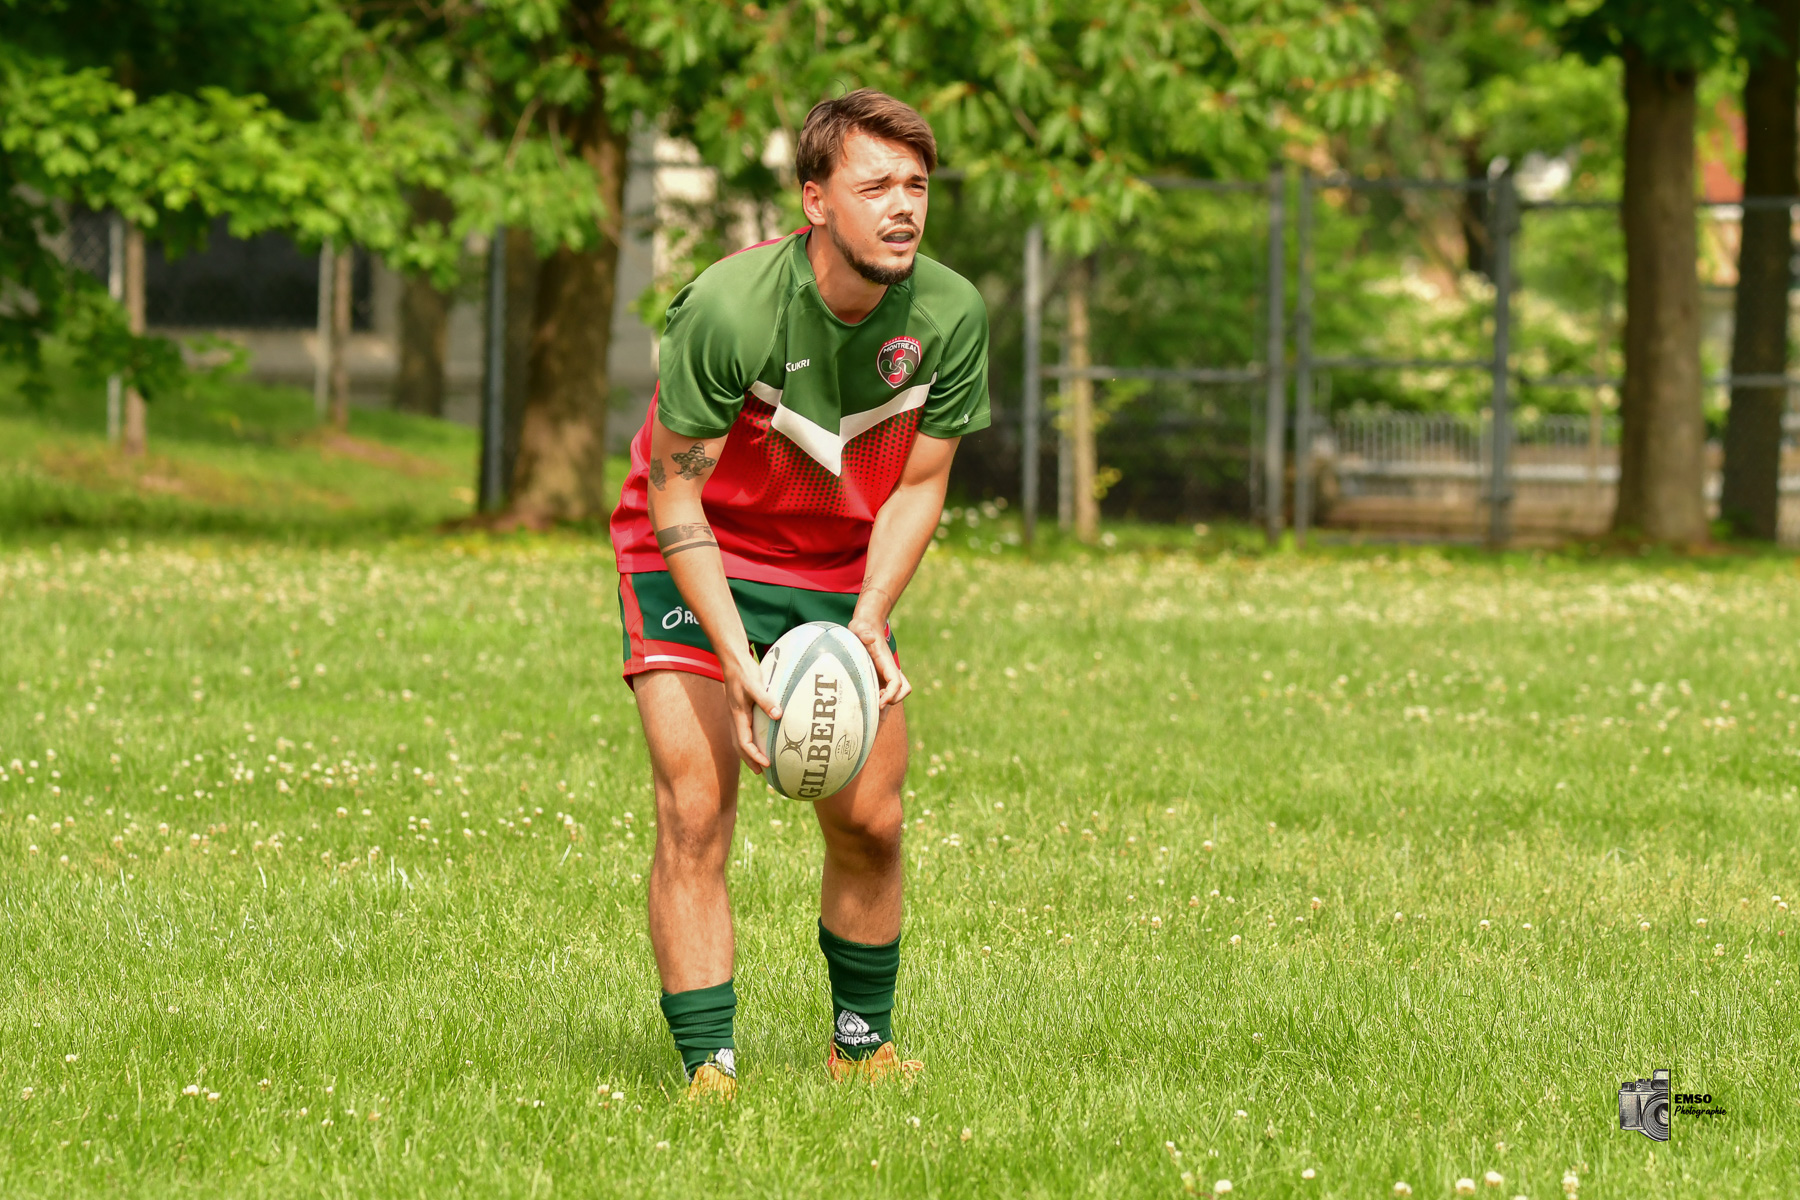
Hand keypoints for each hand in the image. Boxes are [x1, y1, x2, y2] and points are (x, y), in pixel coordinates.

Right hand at [722, 654, 781, 772]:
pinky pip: (745, 731)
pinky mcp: (741, 710)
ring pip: (741, 739)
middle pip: (740, 746)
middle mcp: (736, 719)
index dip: (754, 756)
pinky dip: (751, 741)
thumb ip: (765, 700)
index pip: (744, 743)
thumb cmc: (744, 673)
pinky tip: (762, 740)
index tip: (766, 764)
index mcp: (738, 716)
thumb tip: (778, 715)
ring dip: (749, 753)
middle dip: (750, 760)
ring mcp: (737, 715)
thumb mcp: (755, 685)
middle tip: (763, 772)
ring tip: (761, 762)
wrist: (734, 662)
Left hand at [848, 616, 910, 708]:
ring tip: (870, 709)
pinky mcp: (879, 678)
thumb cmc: (862, 628)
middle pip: (902, 691)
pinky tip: (866, 711)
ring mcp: (885, 675)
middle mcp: (889, 670)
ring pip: (896, 694)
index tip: (880, 703)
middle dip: (892, 700)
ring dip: (887, 704)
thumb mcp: (860, 628)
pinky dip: (880, 703)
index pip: (897, 682)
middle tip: (874, 705)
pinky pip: (885, 694)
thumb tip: (869, 638)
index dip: (891, 694)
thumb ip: (863, 632)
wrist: (866, 626)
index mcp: (886, 662)